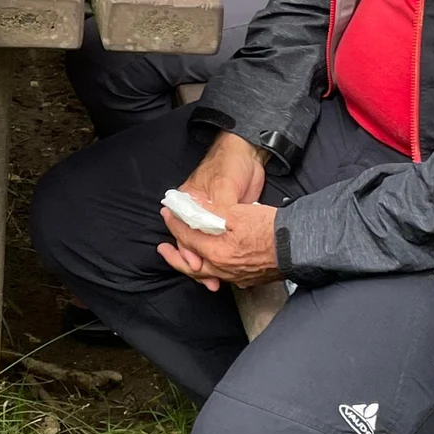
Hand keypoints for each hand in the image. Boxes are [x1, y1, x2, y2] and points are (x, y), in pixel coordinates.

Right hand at [158, 134, 271, 279]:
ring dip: (211, 264)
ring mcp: (213, 217)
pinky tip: (229, 268)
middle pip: (193, 243)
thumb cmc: (230, 163)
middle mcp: (197, 211)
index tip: (196, 265)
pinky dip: (225, 255)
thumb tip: (209, 230)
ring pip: (207, 246)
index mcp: (188, 201)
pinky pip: (222, 242)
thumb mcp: (222, 185)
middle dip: (198, 263)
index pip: (185, 232)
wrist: (249, 152)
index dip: (189, 250)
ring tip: (216, 281)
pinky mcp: (229, 221)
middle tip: (209, 280)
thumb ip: (215, 208)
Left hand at [160, 203, 281, 290]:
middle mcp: (223, 269)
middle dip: (175, 256)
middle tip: (163, 248)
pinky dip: (210, 270)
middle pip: (191, 265)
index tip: (167, 214)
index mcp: (216, 252)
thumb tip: (190, 214)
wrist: (299, 245)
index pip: (187, 237)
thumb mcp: (237, 213)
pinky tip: (211, 264)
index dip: (175, 224)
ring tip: (184, 258)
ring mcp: (236, 277)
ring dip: (191, 264)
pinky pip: (222, 277)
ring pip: (206, 273)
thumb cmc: (270, 227)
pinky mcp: (248, 279)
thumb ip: (210, 216)